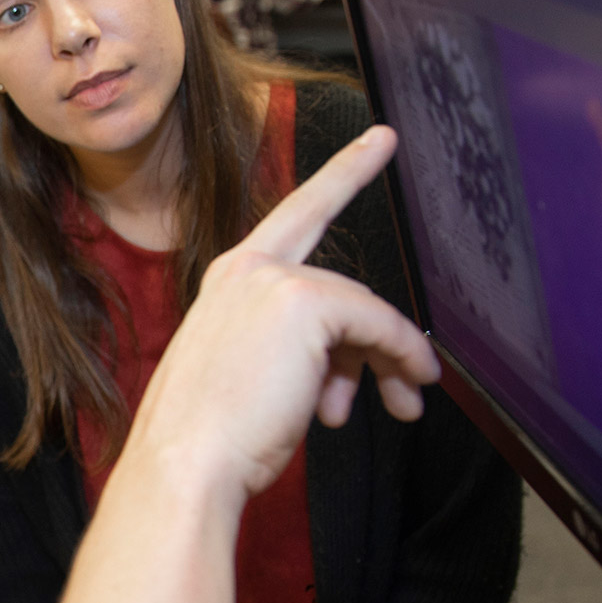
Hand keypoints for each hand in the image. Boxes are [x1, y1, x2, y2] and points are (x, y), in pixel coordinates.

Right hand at [121, 127, 434, 503]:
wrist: (185, 461)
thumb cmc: (208, 436)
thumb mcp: (252, 376)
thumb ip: (296, 350)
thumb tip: (349, 368)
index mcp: (227, 282)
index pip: (294, 220)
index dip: (343, 176)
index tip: (379, 141)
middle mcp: (247, 269)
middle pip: (342, 288)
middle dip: (384, 339)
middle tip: (416, 380)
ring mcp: (275, 281)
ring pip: (363, 312)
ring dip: (389, 365)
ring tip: (399, 409)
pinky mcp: (306, 302)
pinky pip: (379, 326)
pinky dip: (401, 359)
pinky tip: (406, 389)